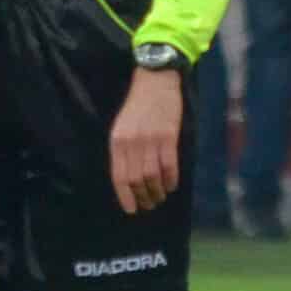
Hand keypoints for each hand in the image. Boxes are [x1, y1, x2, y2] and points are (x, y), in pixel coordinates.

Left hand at [109, 68, 183, 214]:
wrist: (155, 80)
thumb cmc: (138, 106)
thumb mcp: (122, 127)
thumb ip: (123, 151)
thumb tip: (128, 180)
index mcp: (117, 141)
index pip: (119, 176)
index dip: (125, 197)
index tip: (132, 210)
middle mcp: (132, 143)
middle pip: (136, 180)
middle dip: (143, 197)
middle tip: (150, 204)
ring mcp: (150, 140)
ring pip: (153, 176)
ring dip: (157, 191)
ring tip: (161, 196)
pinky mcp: (168, 136)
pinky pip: (169, 166)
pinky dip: (171, 180)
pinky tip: (172, 185)